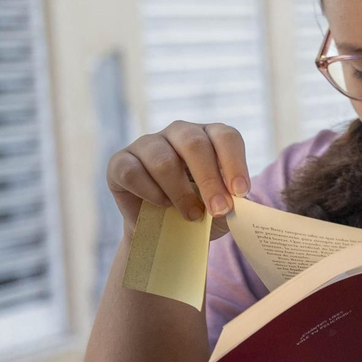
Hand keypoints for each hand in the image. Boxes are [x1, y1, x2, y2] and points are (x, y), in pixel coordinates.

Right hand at [107, 121, 249, 239]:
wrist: (164, 228)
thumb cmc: (201, 210)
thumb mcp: (222, 206)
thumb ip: (233, 201)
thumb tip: (239, 204)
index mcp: (209, 136)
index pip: (226, 137)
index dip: (235, 163)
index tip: (240, 192)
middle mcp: (179, 132)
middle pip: (194, 145)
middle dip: (209, 180)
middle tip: (219, 210)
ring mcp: (147, 144)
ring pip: (163, 161)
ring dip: (180, 193)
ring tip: (191, 215)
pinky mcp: (120, 161)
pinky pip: (133, 172)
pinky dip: (151, 193)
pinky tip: (162, 205)